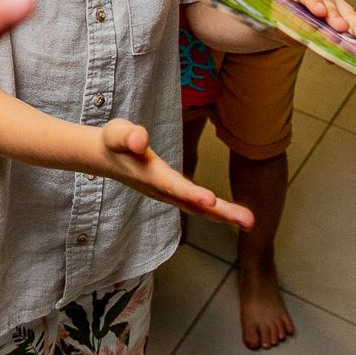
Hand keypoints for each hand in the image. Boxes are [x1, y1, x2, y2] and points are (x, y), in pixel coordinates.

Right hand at [97, 119, 252, 226]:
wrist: (105, 158)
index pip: (172, 186)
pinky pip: (198, 206)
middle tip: (248, 220)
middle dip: (220, 212)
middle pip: (192, 204)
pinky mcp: (174, 194)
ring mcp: (168, 195)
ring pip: (198, 208)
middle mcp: (162, 190)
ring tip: (250, 221)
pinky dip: (217, 212)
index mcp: (150, 175)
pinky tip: (235, 215)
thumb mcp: (116, 133)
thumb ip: (127, 136)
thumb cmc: (114, 142)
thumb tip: (139, 140)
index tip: (209, 200)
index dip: (190, 193)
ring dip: (224, 215)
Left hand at [271, 0, 355, 45]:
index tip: (320, 12)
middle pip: (329, 0)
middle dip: (336, 16)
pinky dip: (354, 38)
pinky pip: (350, 24)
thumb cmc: (279, 10)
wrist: (284, 13)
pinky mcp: (343, 10)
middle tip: (342, 28)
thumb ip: (292, 22)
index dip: (313, 0)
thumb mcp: (278, 15)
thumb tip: (308, 34)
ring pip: (346, 11)